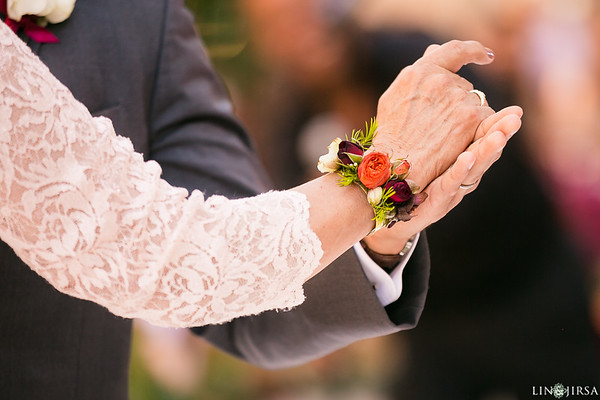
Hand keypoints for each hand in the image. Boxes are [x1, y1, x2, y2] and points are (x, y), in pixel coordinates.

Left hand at [363, 106, 522, 253]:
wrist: (390, 210)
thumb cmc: (412, 176)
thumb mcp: (428, 148)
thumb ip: (439, 123)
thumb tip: (447, 90)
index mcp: (462, 158)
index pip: (484, 138)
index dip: (500, 125)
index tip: (516, 111)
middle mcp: (463, 174)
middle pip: (485, 153)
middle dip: (501, 135)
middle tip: (515, 118)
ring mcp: (451, 189)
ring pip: (472, 169)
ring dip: (486, 152)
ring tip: (498, 137)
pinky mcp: (435, 202)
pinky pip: (448, 184)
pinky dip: (459, 171)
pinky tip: (466, 157)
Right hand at [373, 40, 495, 188]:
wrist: (398, 165)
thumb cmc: (392, 135)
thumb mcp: (395, 97)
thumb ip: (417, 73)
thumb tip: (433, 51)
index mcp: (420, 71)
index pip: (455, 50)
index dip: (474, 51)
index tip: (486, 57)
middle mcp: (441, 80)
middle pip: (463, 84)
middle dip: (457, 100)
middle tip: (440, 123)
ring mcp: (459, 98)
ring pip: (475, 102)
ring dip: (466, 116)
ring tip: (445, 136)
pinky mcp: (472, 118)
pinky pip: (486, 117)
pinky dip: (477, 129)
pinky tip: (459, 141)